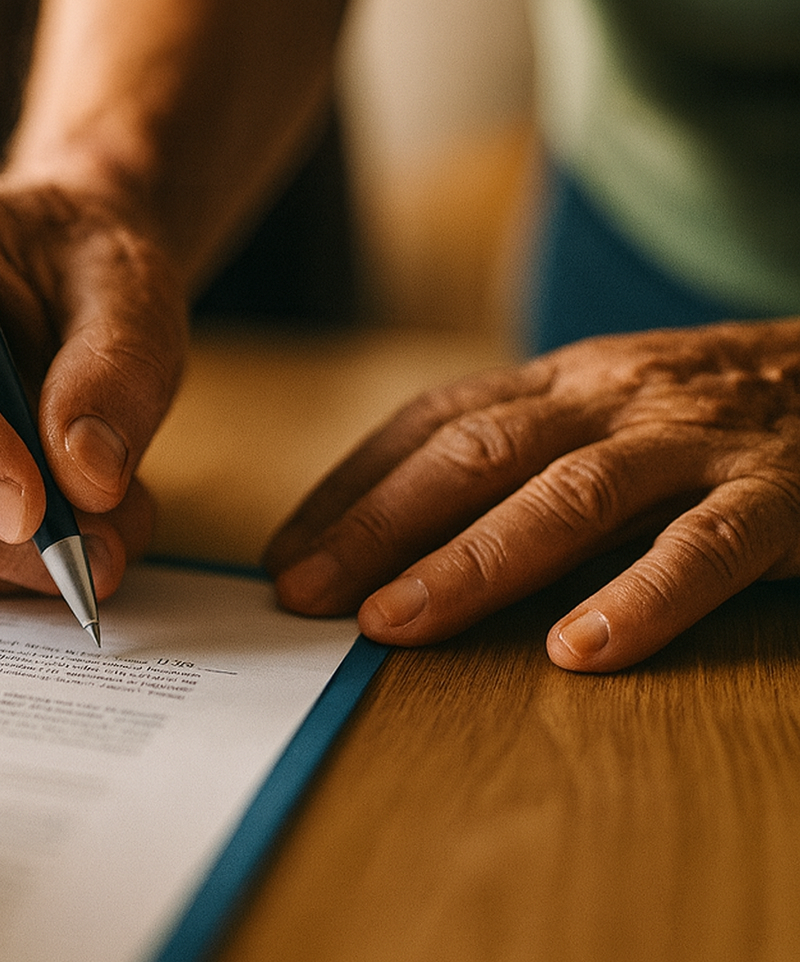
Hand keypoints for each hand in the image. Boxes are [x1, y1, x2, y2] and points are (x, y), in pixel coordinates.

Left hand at [264, 321, 799, 671]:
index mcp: (559, 383)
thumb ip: (517, 456)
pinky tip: (577, 652)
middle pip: (473, 455)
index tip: (285, 553)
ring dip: (470, 562)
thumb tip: (390, 538)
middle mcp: (610, 399)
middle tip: (303, 594)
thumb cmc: (710, 410)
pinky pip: (704, 549)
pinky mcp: (779, 494)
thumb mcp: (603, 410)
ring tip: (394, 622)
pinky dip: (639, 599)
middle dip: (376, 526)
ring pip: (567, 495)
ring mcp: (692, 442)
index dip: (351, 487)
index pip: (429, 424)